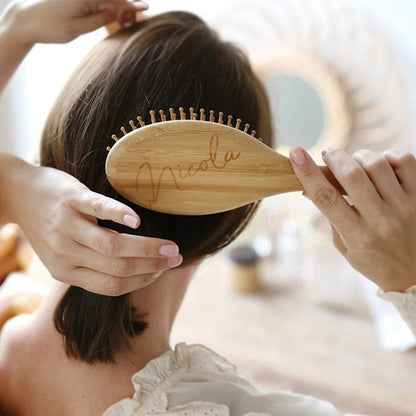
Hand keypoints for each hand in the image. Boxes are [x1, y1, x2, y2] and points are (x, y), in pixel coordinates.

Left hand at [1, 0, 147, 44]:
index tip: (145, 7)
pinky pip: (98, 2)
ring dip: (118, 8)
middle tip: (134, 18)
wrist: (25, 21)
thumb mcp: (76, 28)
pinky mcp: (77, 0)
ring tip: (126, 20)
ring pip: (106, 0)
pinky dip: (107, 8)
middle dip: (126, 6)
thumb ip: (98, 20)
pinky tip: (114, 16)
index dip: (131, 3)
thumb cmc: (49, 27)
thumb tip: (116, 12)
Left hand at [1, 155, 181, 295]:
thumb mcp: (63, 253)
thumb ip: (91, 264)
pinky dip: (118, 215)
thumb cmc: (48, 224)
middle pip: (117, 267)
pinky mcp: (70, 200)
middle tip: (176, 257)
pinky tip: (137, 220)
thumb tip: (134, 270)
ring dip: (147, 248)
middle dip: (152, 265)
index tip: (162, 271)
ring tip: (170, 245)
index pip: (112, 285)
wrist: (19, 193)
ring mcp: (67, 226)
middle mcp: (66, 254)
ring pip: (112, 246)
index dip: (142, 280)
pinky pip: (96, 210)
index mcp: (66, 272)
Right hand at [289, 147, 415, 292]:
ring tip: (355, 162)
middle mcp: (381, 220)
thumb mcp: (345, 246)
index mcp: (357, 236)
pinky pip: (405, 161)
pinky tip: (381, 164)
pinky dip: (388, 156)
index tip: (296, 154)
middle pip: (352, 176)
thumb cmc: (374, 261)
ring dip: (359, 157)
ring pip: (377, 164)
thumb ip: (330, 217)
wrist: (415, 274)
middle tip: (328, 154)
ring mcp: (404, 207)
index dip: (309, 174)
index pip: (327, 198)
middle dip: (335, 158)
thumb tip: (308, 188)